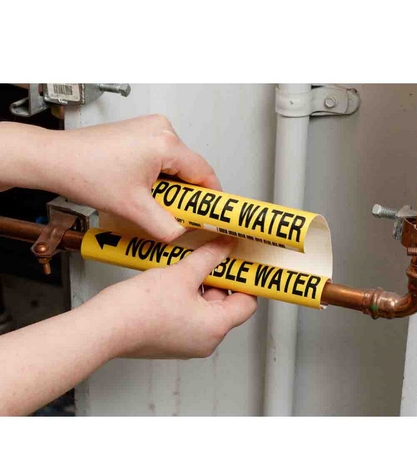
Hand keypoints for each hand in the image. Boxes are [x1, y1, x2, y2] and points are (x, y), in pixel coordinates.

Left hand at [2, 115, 219, 241]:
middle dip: (189, 194)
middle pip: (191, 168)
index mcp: (165, 142)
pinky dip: (162, 175)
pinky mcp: (141, 132)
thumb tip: (181, 234)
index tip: (215, 213)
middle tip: (182, 215)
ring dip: (174, 186)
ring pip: (177, 163)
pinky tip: (149, 190)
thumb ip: (165, 226)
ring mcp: (150, 128)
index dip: (212, 197)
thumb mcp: (133, 208)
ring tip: (160, 203)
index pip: (205, 173)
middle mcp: (161, 129)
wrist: (56, 159)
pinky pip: (163, 156)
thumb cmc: (85, 171)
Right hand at [85, 237, 257, 358]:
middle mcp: (205, 340)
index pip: (247, 303)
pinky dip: (187, 295)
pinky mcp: (171, 338)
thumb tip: (225, 246)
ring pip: (205, 307)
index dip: (246, 280)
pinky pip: (188, 313)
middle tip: (213, 254)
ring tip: (190, 262)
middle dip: (219, 278)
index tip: (241, 262)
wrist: (104, 327)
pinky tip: (175, 276)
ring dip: (200, 284)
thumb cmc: (138, 309)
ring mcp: (187, 342)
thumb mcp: (181, 273)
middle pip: (226, 304)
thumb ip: (208, 257)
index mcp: (215, 329)